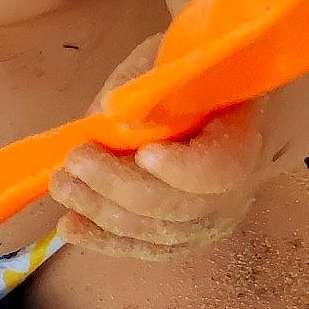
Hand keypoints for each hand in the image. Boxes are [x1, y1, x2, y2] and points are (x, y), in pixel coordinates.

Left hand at [48, 38, 272, 258]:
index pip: (222, 168)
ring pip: (156, 232)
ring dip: (102, 212)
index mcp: (245, 138)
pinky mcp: (184, 237)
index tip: (144, 153)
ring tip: (63, 186)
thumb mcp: (176, 60)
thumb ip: (147, 83)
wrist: (229, 111)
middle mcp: (236, 191)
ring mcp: (211, 221)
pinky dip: (104, 239)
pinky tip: (70, 226)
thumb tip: (108, 118)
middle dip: (118, 186)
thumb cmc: (198, 79)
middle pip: (177, 206)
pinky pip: (145, 248)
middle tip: (75, 161)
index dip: (182, 168)